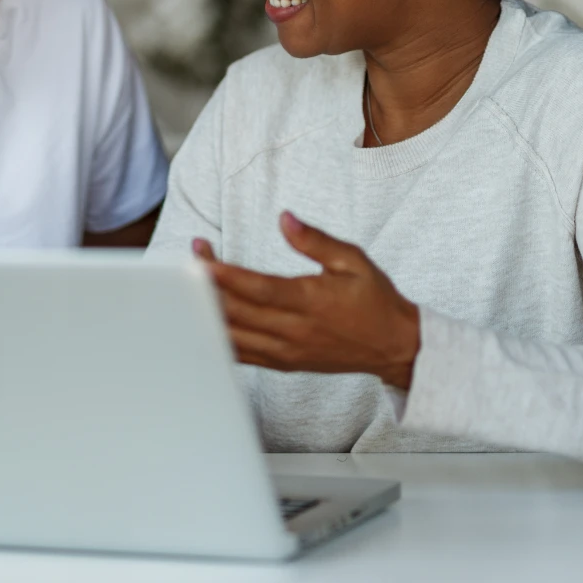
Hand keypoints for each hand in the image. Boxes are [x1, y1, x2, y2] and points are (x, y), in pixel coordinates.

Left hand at [193, 212, 420, 389]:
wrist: (394, 346)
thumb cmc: (374, 299)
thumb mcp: (352, 260)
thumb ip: (315, 240)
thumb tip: (285, 218)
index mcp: (310, 302)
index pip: (258, 289)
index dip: (226, 276)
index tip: (200, 258)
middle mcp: (294, 331)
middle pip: (238, 311)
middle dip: (208, 286)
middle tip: (189, 260)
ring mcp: (286, 352)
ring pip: (234, 336)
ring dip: (207, 311)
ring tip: (188, 285)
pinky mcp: (282, 364)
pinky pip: (242, 354)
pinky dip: (218, 338)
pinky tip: (201, 319)